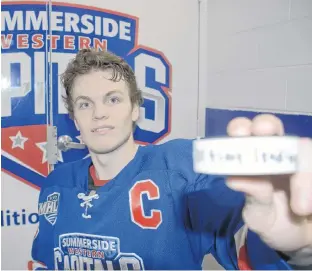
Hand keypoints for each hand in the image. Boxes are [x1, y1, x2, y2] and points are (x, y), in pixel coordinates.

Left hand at [225, 114, 311, 256]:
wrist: (304, 237)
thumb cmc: (275, 222)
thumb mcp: (260, 217)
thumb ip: (253, 198)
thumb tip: (233, 179)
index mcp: (253, 163)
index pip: (243, 136)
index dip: (240, 128)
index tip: (238, 134)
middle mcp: (275, 154)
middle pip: (270, 126)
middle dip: (266, 125)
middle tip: (263, 133)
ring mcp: (300, 159)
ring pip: (303, 146)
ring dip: (303, 175)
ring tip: (301, 209)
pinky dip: (311, 184)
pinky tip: (307, 207)